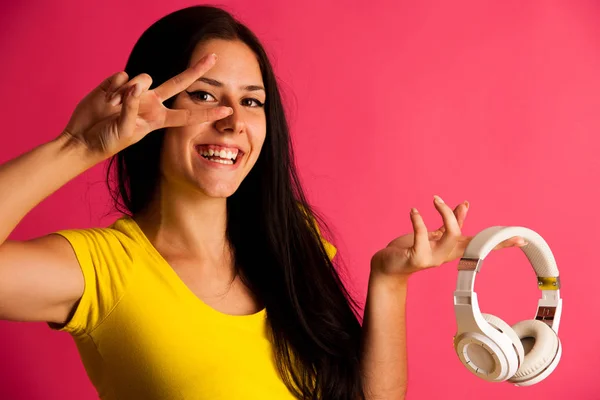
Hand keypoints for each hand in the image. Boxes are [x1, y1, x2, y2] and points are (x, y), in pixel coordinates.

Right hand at [59, 53, 232, 160]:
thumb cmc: (108, 141)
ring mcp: (135, 91)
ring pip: (143, 78)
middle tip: (215, 56)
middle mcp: (151, 102)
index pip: (188, 115)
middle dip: (197, 70)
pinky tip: (104, 99)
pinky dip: (112, 88)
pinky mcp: (117, 83)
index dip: (207, 112)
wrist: (82, 138)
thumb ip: (132, 108)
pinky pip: (122, 77)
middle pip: (179, 82)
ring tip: (113, 107)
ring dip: (129, 92)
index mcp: (158, 118)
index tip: (228, 110)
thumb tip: (135, 85)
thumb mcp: (126, 131)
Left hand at [370, 195, 526, 276]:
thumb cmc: (411, 249)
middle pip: (473, 243)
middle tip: (506, 227)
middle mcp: (446, 255)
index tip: (520, 238)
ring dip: (446, 215)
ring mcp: (433, 258)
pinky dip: (419, 222)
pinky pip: (422, 237)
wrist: (388, 266)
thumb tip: (465, 205)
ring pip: (451, 236)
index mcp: (452, 248)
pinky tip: (414, 211)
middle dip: (489, 237)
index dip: (499, 241)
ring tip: (436, 199)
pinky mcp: (417, 257)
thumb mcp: (433, 235)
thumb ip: (450, 222)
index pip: (480, 243)